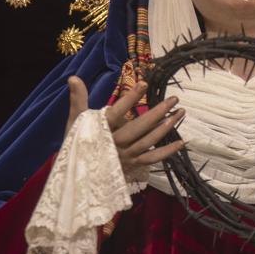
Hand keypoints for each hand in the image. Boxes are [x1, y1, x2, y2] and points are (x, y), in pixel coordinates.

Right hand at [65, 76, 184, 173]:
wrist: (78, 176)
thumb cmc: (77, 143)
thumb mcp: (75, 121)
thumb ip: (78, 99)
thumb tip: (73, 77)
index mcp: (100, 130)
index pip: (116, 112)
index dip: (130, 99)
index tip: (144, 84)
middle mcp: (114, 144)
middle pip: (139, 127)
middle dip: (158, 112)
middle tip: (174, 98)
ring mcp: (125, 156)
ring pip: (148, 141)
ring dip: (166, 127)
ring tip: (180, 112)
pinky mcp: (132, 165)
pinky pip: (152, 158)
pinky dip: (166, 151)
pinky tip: (181, 142)